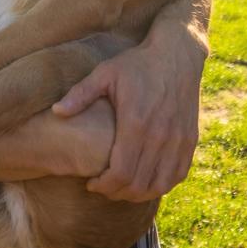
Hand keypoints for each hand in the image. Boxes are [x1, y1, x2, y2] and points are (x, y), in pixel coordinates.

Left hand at [52, 36, 204, 201]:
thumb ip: (80, 94)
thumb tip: (56, 111)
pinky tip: (145, 180)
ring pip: (159, 185)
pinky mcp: (190, 140)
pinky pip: (177, 175)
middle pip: (138, 184)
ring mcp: (178, 140)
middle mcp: (160, 136)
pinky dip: (160, 185)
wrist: (176, 54)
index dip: (104, 185)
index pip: (121, 173)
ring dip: (139, 193)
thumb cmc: (136, 64)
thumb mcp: (105, 73)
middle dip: (117, 192)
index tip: (91, 183)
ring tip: (121, 186)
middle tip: (102, 187)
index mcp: (136, 123)